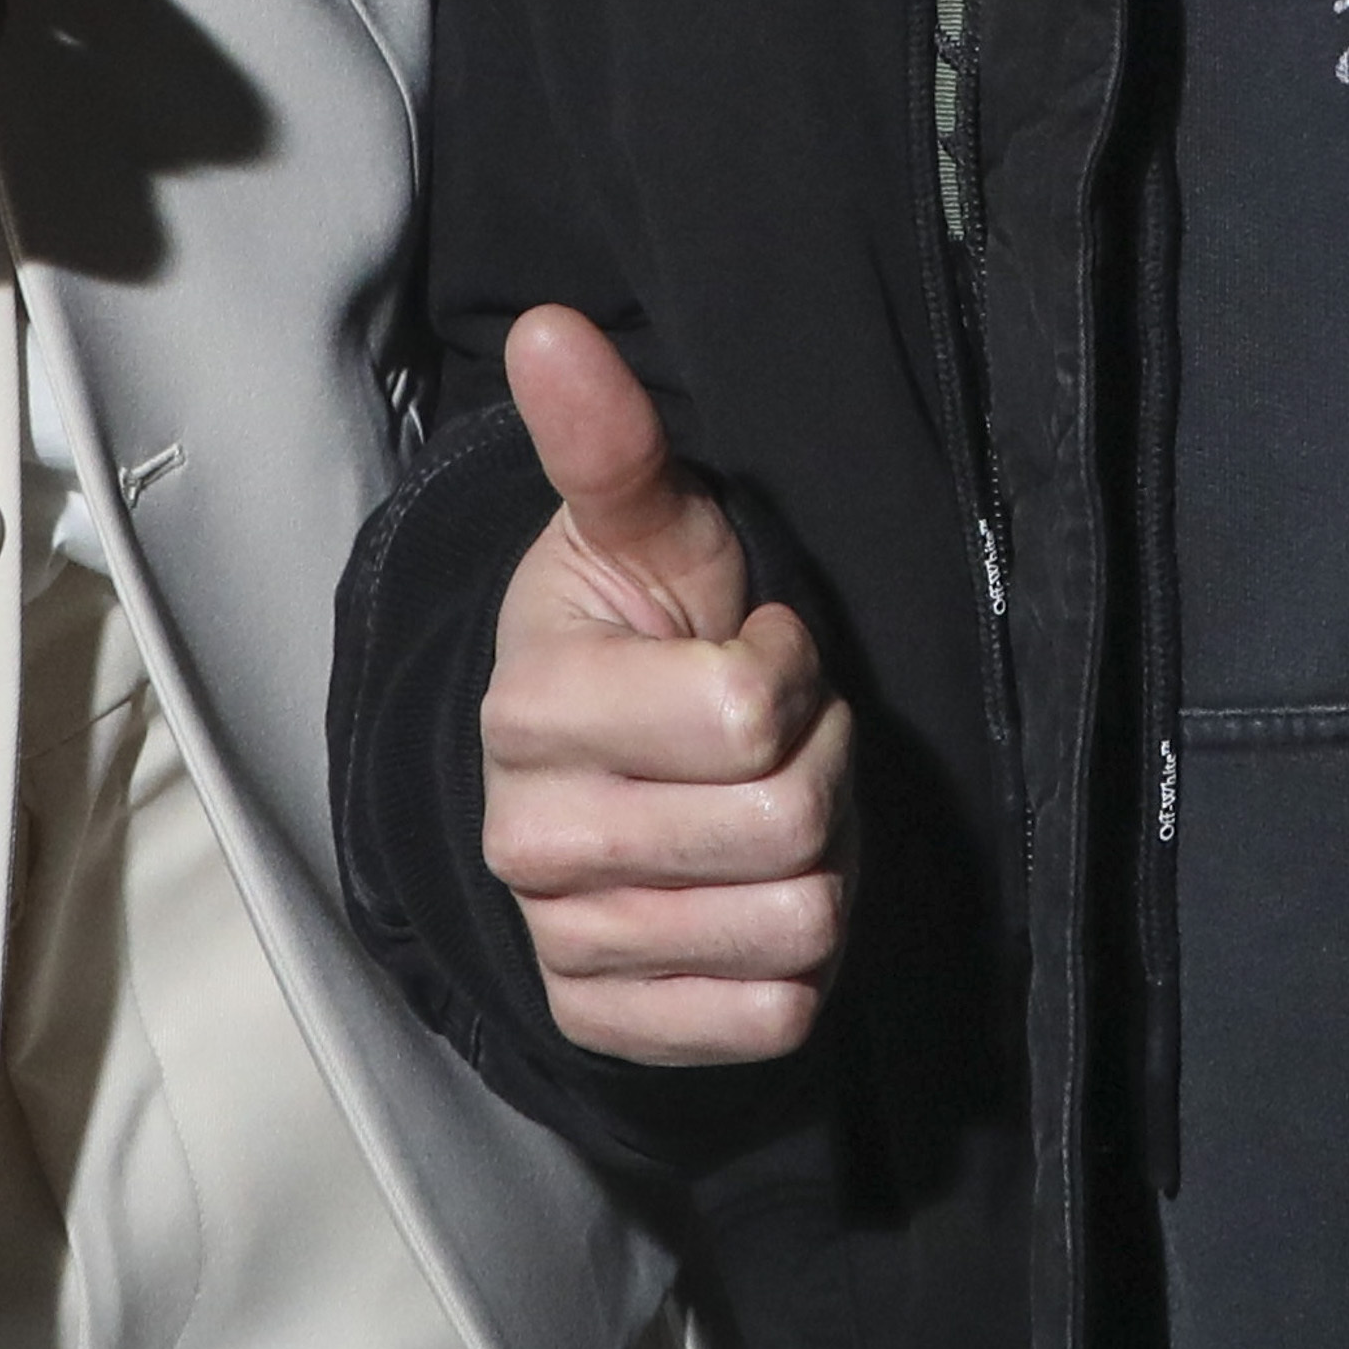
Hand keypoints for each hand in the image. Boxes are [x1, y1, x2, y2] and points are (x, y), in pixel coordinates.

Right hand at [477, 304, 851, 1065]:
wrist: (594, 770)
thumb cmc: (643, 632)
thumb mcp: (644, 531)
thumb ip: (608, 442)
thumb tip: (551, 326)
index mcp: (530, 709)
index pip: (749, 712)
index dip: (790, 672)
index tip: (755, 649)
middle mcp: (529, 840)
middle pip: (785, 829)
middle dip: (819, 769)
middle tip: (779, 740)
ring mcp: (564, 942)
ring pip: (795, 928)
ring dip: (817, 867)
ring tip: (766, 813)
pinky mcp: (609, 1022)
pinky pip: (769, 1022)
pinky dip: (796, 964)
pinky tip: (751, 899)